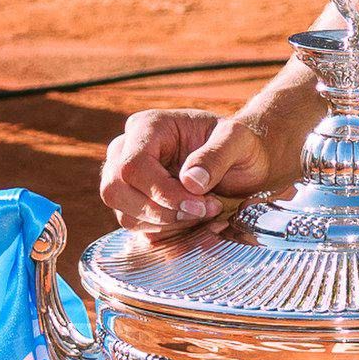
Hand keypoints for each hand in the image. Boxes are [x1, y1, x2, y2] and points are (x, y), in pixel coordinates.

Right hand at [100, 103, 281, 236]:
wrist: (243, 164)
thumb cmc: (239, 146)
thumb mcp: (239, 140)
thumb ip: (217, 155)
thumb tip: (190, 182)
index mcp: (148, 127)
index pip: (132, 165)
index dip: (162, 192)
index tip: (200, 204)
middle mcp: (127, 150)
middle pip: (115, 190)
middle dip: (159, 211)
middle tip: (200, 211)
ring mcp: (127, 179)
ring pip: (124, 214)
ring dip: (165, 224)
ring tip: (202, 212)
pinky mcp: (135, 204)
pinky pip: (136, 228)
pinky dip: (165, 233)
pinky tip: (192, 221)